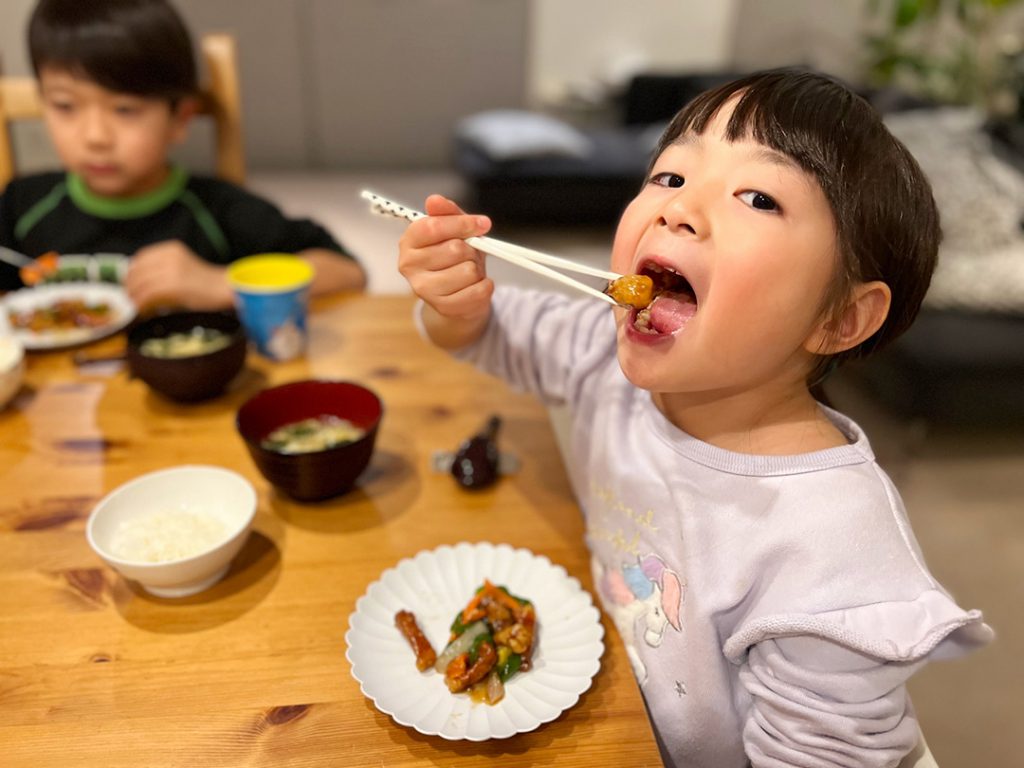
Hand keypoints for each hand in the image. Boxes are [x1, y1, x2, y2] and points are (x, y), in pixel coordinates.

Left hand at [124, 241, 232, 310]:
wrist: (225, 288)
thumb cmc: (207, 281)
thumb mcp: (183, 265)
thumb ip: (164, 267)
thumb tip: (141, 281)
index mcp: (171, 249)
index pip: (142, 257)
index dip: (133, 271)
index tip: (131, 281)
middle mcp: (169, 256)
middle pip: (138, 270)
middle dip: (130, 284)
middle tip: (130, 295)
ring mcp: (171, 270)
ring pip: (141, 283)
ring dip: (134, 295)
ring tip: (135, 304)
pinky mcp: (173, 286)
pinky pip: (149, 294)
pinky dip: (142, 303)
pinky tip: (142, 309)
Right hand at [398, 195, 493, 322]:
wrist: (456, 296)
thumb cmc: (455, 258)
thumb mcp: (453, 231)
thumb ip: (447, 213)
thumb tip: (435, 200)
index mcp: (409, 241)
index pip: (434, 226)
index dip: (462, 223)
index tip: (482, 224)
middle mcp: (409, 266)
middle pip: (455, 248)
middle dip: (471, 249)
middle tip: (469, 255)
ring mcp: (424, 290)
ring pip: (468, 270)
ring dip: (477, 269)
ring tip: (469, 271)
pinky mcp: (442, 307)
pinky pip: (478, 290)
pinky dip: (485, 286)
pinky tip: (476, 285)